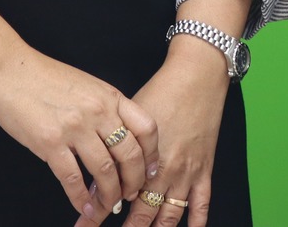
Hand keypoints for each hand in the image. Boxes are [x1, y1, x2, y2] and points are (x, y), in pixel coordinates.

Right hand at [0, 47, 156, 217]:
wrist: (11, 70)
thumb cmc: (46, 77)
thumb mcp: (88, 86)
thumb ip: (105, 109)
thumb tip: (117, 139)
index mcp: (110, 97)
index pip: (146, 128)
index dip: (152, 154)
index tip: (151, 170)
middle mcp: (98, 111)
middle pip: (130, 154)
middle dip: (134, 180)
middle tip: (131, 193)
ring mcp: (75, 127)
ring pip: (104, 170)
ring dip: (109, 194)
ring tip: (108, 205)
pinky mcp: (50, 142)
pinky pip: (72, 178)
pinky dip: (80, 198)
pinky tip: (83, 206)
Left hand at [109, 45, 230, 226]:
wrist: (197, 76)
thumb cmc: (161, 91)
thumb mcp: (128, 118)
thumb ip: (112, 151)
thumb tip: (92, 179)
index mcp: (141, 155)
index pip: (115, 194)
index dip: (97, 214)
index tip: (83, 225)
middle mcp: (164, 169)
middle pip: (141, 212)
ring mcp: (186, 172)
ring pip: (168, 215)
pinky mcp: (204, 169)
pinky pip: (201, 203)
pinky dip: (196, 222)